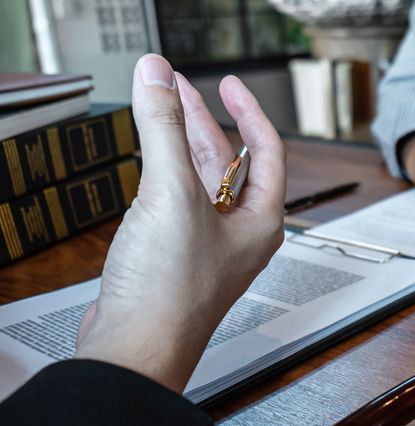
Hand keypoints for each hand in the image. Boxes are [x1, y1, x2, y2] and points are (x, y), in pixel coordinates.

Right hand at [74, 54, 286, 392]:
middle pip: (227, 163)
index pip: (267, 151)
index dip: (249, 111)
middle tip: (178, 88)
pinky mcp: (173, 257)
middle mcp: (239, 233)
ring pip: (197, 181)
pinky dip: (160, 174)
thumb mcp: (170, 194)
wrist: (135, 349)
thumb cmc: (171, 293)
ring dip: (178, 143)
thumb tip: (157, 76)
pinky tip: (146, 162)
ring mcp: (206, 246)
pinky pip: (173, 203)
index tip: (230, 84)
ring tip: (159, 109)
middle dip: (203, 121)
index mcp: (261, 221)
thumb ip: (163, 128)